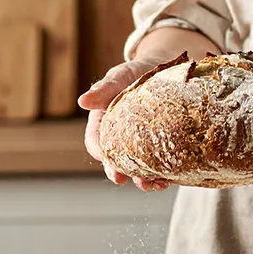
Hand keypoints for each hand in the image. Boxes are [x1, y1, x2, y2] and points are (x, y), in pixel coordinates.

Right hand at [77, 59, 172, 191]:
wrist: (165, 70)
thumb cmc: (136, 73)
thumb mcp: (120, 76)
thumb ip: (104, 89)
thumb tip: (82, 101)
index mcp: (104, 122)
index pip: (95, 141)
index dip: (99, 151)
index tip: (105, 158)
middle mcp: (119, 138)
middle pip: (115, 161)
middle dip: (117, 171)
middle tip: (121, 179)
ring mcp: (140, 146)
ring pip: (137, 169)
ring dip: (143, 179)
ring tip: (152, 184)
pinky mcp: (160, 149)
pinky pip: (159, 167)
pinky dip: (163, 176)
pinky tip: (170, 180)